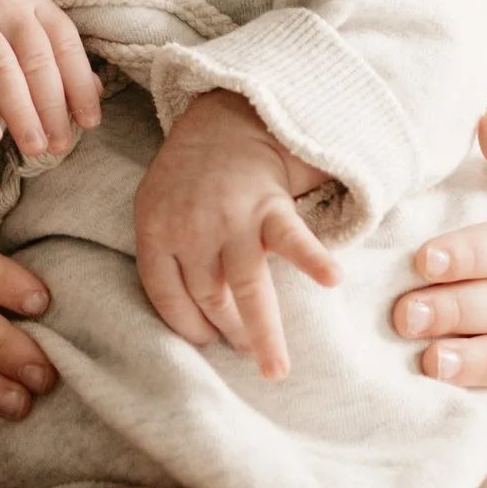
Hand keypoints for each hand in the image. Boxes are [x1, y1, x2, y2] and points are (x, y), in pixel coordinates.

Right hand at [0, 0, 101, 160]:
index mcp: (33, 3)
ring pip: (2, 69)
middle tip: (60, 146)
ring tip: (34, 147)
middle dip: (51, 107)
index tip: (89, 123)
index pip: (66, 44)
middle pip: (36, 59)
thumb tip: (97, 95)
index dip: (80, 85)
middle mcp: (4, 3)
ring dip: (21, 113)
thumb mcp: (24, 44)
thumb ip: (58, 65)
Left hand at [133, 89, 339, 381]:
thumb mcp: (157, 208)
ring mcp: (231, 219)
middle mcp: (191, 229)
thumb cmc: (190, 175)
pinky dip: (312, 259)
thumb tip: (192, 317)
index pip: (166, 297)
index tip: (207, 341)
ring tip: (275, 368)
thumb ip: (167, 254)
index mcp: (155, 231)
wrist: (225, 119)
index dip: (187, 326)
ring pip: (248, 287)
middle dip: (231, 332)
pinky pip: (291, 238)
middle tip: (250, 357)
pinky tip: (330, 279)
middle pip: (210, 298)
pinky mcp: (268, 205)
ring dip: (264, 332)